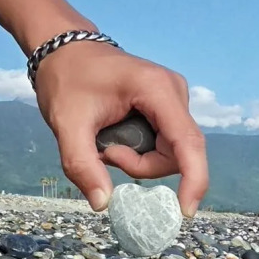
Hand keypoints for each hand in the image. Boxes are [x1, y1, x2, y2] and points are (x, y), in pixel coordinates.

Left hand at [33, 41, 207, 216]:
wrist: (64, 48)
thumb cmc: (66, 78)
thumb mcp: (66, 123)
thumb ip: (82, 164)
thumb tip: (102, 204)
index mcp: (158, 90)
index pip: (188, 143)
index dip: (194, 180)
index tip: (185, 211)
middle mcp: (175, 92)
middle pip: (178, 152)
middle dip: (143, 165)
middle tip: (105, 153)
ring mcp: (175, 99)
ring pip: (172, 152)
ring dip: (140, 159)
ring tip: (107, 142)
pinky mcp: (169, 106)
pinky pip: (166, 144)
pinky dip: (142, 151)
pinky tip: (118, 136)